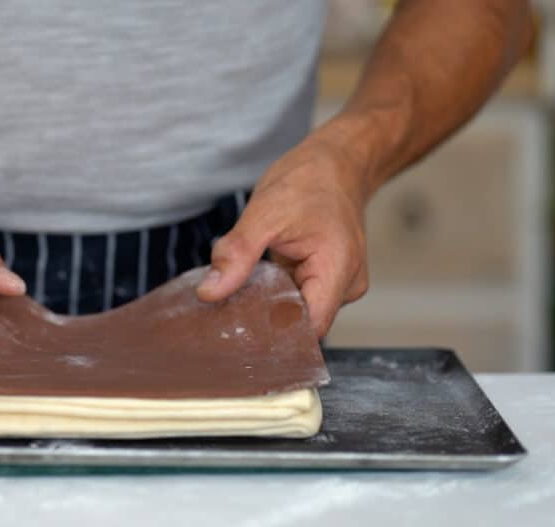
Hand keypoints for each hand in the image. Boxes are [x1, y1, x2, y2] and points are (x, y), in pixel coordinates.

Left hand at [196, 116, 374, 336]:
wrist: (337, 162)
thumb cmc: (309, 181)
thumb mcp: (264, 212)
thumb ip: (237, 255)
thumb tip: (209, 293)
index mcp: (337, 271)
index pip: (306, 329)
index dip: (272, 335)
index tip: (234, 329)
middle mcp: (345, 285)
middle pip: (299, 322)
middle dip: (262, 315)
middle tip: (226, 303)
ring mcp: (338, 284)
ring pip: (295, 309)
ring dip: (267, 299)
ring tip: (245, 279)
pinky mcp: (327, 279)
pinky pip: (297, 295)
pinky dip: (275, 288)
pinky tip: (259, 274)